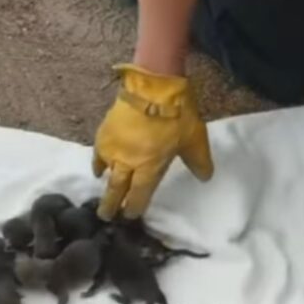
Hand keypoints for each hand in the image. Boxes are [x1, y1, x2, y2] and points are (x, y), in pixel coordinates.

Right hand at [93, 63, 213, 220]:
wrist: (153, 85)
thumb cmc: (178, 114)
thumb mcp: (195, 139)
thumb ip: (199, 161)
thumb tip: (205, 177)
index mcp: (149, 167)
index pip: (139, 195)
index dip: (134, 207)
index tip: (130, 216)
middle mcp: (127, 162)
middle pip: (116, 189)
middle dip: (111, 205)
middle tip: (106, 217)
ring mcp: (113, 147)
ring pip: (106, 172)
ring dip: (105, 185)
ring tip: (103, 193)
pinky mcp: (105, 131)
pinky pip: (98, 154)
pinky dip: (98, 163)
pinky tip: (98, 168)